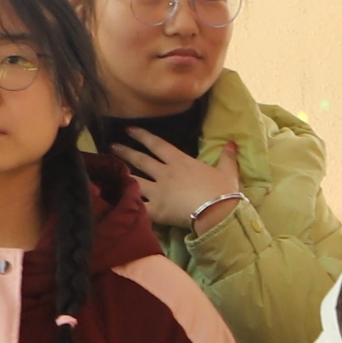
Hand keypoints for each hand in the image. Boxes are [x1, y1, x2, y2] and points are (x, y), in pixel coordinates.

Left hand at [116, 126, 241, 227]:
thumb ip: (227, 157)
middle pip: (139, 159)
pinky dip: (126, 204)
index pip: (156, 143)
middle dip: (124, 151)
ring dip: (121, 174)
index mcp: (179, 161)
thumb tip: (232, 144)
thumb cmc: (223, 191)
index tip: (128, 129)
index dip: (141, 135)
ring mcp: (158, 191)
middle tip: (111, 146)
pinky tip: (115, 201)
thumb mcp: (228, 172)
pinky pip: (137, 206)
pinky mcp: (157, 210)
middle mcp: (165, 173)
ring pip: (134, 180)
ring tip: (109, 171)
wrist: (218, 213)